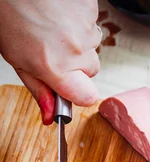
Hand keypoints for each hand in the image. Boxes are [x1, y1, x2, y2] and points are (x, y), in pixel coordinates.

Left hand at [0, 0, 100, 123]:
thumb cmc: (9, 15)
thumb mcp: (18, 60)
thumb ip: (38, 89)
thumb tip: (50, 116)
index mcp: (56, 69)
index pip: (88, 98)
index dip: (80, 92)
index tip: (71, 86)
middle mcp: (75, 51)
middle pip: (91, 70)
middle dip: (77, 64)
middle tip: (54, 47)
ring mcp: (86, 29)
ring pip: (92, 46)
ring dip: (78, 40)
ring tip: (55, 26)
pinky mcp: (91, 10)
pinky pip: (92, 24)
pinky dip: (79, 21)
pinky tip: (61, 13)